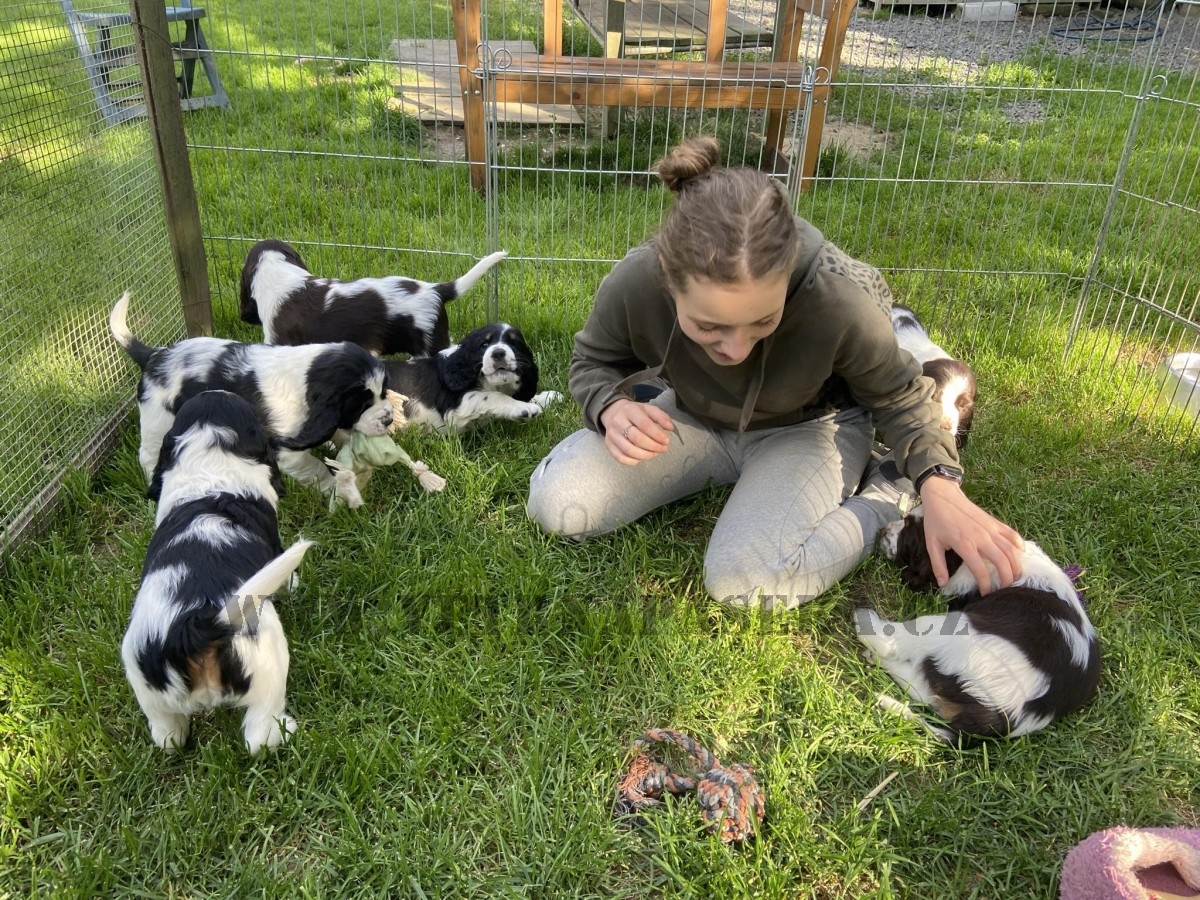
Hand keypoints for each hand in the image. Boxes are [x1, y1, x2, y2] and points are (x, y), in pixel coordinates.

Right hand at [600, 398, 674, 465]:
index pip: (644, 425)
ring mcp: (612, 435)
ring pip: (629, 450)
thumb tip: (671, 428)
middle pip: (637, 439)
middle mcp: (618, 422)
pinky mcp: (608, 445)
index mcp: (629, 410)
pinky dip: (634, 461)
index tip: (666, 441)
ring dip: (645, 455)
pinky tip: (642, 458)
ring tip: (654, 454)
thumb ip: (661, 417)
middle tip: (663, 449)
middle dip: (653, 446)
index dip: (657, 435)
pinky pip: (621, 458)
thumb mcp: (648, 409)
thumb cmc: (635, 413)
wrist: (613, 412)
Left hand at [918, 476, 1023, 591]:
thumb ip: (938, 565)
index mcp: (964, 544)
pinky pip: (1012, 535)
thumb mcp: (931, 544)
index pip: (980, 570)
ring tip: (1015, 578)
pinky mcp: (995, 522)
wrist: (942, 495)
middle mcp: (981, 537)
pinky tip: (1020, 556)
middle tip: (1005, 590)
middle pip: (1002, 561)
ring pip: (1011, 549)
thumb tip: (942, 584)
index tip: (986, 595)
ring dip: (1016, 566)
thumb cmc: (936, 520)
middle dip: (1007, 579)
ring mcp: (990, 529)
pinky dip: (1019, 546)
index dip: (985, 585)